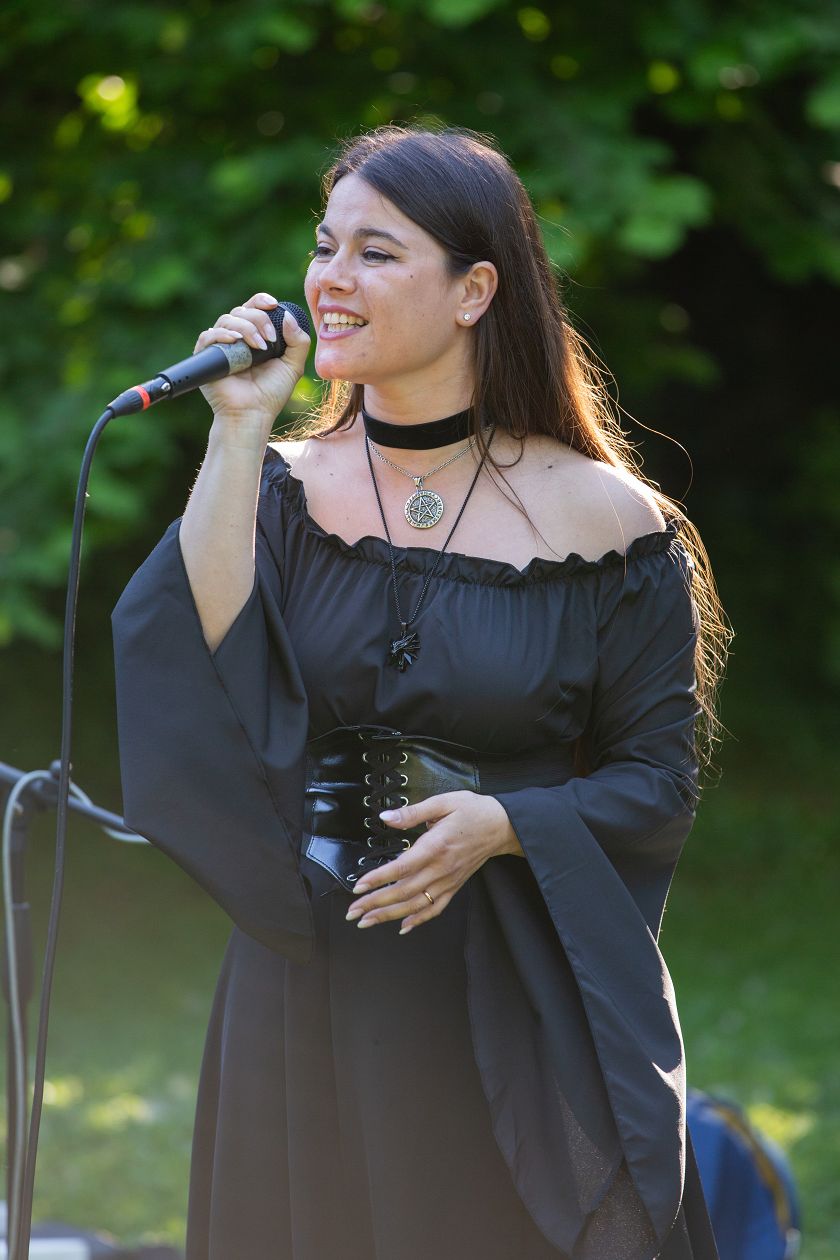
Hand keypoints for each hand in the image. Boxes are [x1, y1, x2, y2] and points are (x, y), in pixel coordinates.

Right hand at [195, 291, 309, 427]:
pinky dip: (223, 334)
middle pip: (242, 310)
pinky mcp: (206, 356)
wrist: (253, 414)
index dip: (262, 301)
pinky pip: (209, 335)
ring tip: (259, 347)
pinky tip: (235, 340)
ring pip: (227, 319)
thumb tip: (287, 315)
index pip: (254, 307)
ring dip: (246, 327)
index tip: (274, 305)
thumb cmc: (271, 393)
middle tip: (270, 339)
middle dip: (259, 319)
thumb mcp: (293, 366)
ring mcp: (220, 346)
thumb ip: (298, 341)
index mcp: (254, 336)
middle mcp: (235, 337)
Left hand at [344, 790, 523, 934]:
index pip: (402, 868)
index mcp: (436, 846)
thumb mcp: (443, 802)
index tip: (358, 886)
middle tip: (352, 911)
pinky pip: (436, 908)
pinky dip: (419, 920)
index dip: (379, 879)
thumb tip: (386, 818)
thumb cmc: (473, 811)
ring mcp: (448, 881)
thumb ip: (413, 812)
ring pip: (416, 904)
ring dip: (389, 916)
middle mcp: (441, 869)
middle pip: (404, 892)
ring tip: (367, 921)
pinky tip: (403, 926)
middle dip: (375, 903)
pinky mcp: (454, 886)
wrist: (503, 825)